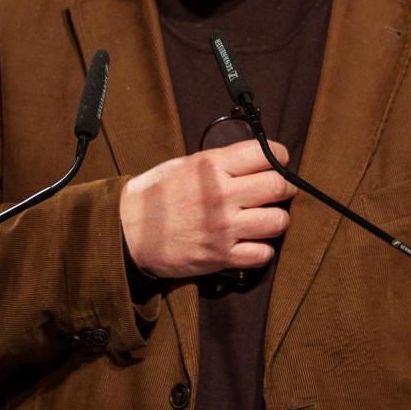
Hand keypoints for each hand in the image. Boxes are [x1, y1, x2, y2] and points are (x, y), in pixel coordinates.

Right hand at [118, 138, 296, 277]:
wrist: (126, 232)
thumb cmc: (156, 195)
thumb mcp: (186, 164)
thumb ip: (222, 161)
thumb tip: (258, 158)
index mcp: (212, 166)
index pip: (267, 153)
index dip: (280, 157)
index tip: (278, 164)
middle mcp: (221, 195)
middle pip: (279, 186)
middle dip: (284, 188)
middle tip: (277, 192)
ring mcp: (223, 227)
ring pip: (278, 221)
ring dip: (276, 220)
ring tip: (264, 218)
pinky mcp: (221, 256)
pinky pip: (263, 254)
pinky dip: (263, 250)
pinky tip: (252, 243)